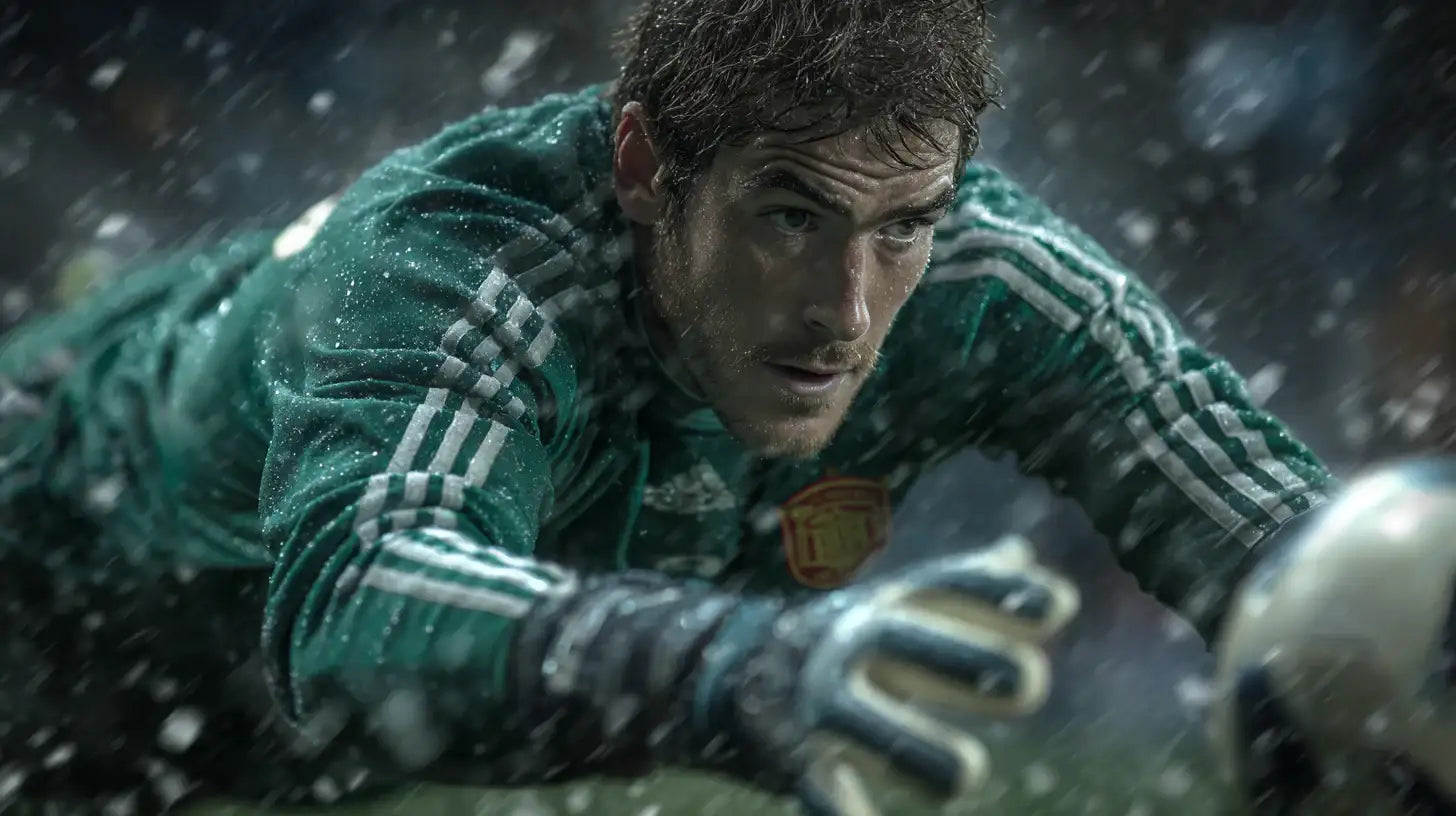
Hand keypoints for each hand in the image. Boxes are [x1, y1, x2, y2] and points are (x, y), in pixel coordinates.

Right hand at [695, 535, 1079, 814]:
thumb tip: (1022, 554)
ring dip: (928, 754)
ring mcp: (819, 700)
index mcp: (889, 605)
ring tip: (963, 773)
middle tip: (1030, 683)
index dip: (1003, 596)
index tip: (1058, 608)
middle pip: (912, 643)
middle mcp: (853, 643)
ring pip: (874, 729)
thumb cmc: (841, 639)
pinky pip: (824, 792)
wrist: (724, 668)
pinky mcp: (790, 759)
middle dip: (972, 660)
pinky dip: (845, 811)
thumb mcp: (893, 604)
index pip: (950, 588)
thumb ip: (960, 585)